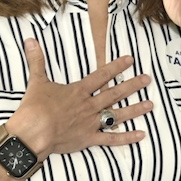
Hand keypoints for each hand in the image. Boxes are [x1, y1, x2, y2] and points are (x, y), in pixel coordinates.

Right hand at [8, 39, 152, 157]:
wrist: (33, 133)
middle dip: (132, 85)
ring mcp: (90, 123)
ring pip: (117, 115)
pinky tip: (141, 135)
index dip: (116, 67)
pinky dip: (126, 138)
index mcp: (78, 91)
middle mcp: (88, 105)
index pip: (101, 76)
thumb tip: (30, 40)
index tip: (130, 60)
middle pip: (114, 93)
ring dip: (135, 109)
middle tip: (147, 79)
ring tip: (150, 105)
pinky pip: (110, 139)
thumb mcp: (36, 81)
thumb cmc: (34, 108)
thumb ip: (37, 61)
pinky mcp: (88, 139)